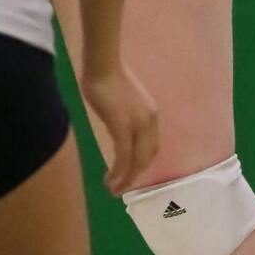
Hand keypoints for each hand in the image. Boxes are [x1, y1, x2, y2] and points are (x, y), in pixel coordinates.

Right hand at [81, 63, 159, 196]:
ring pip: (136, 162)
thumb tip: (120, 131)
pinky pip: (124, 158)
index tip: (130, 173)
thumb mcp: (124, 102)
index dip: (141, 163)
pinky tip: (109, 180)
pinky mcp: (122, 128)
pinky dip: (118, 173)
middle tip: (120, 187)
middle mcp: (149, 122)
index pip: (151, 147)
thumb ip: (127, 118)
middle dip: (134, 176)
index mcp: (151, 115)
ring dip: (125, 179)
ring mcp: (137, 125)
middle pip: (146, 158)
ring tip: (113, 189)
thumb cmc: (108, 77)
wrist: (103, 64)